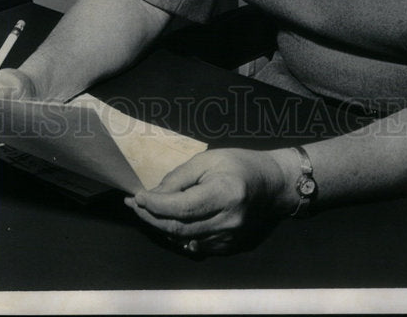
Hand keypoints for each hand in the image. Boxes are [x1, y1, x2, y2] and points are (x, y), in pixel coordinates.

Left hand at [124, 147, 293, 255]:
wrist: (272, 184)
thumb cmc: (239, 164)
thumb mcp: (208, 159)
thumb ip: (179, 177)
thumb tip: (154, 195)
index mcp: (225, 194)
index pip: (181, 208)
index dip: (155, 205)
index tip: (136, 196)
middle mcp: (228, 221)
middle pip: (178, 228)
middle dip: (151, 218)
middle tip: (134, 205)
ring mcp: (229, 238)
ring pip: (183, 240)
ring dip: (160, 227)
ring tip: (147, 211)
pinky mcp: (228, 247)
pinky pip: (194, 245)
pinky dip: (177, 235)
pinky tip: (168, 221)